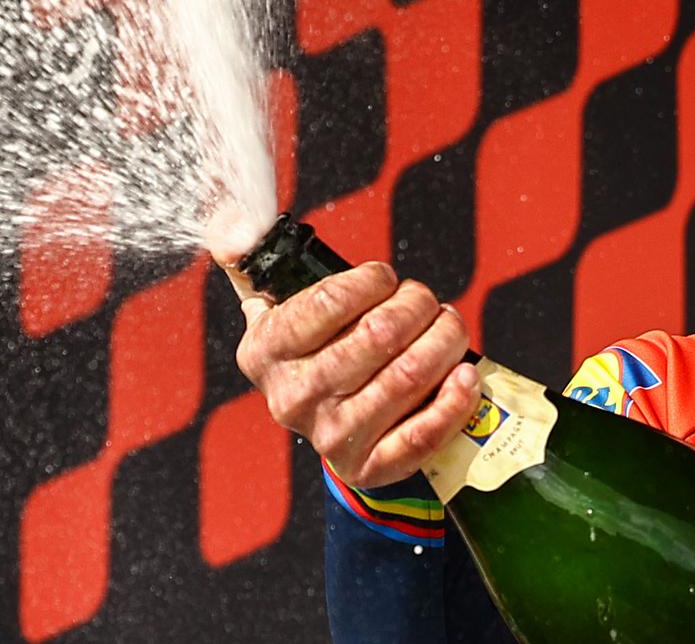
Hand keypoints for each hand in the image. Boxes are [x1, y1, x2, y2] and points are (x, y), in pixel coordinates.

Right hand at [235, 261, 481, 488]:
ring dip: (444, 339)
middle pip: (379, 335)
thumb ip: (249, 255)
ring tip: (448, 326)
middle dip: (416, 305)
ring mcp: (332, 437)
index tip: (385, 279)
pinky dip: (454, 399)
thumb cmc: (313, 346)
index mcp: (264, 350)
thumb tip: (230, 226)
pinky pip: (423, 433)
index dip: (372, 281)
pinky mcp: (371, 468)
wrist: (332, 423)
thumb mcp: (272, 303)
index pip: (329, 300)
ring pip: (408, 376)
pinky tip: (465, 374)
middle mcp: (293, 398)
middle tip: (425, 301)